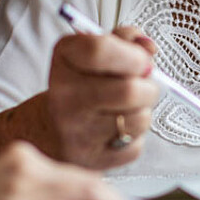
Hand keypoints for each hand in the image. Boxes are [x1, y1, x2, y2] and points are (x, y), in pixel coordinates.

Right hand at [46, 27, 160, 168]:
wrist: (50, 129)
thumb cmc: (83, 84)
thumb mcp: (95, 51)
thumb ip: (126, 40)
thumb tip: (149, 48)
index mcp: (65, 58)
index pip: (100, 50)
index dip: (133, 54)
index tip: (142, 60)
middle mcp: (64, 95)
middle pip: (128, 90)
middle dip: (149, 87)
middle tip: (143, 86)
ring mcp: (75, 131)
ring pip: (138, 119)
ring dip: (144, 112)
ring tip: (129, 108)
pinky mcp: (91, 160)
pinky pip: (135, 146)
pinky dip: (135, 138)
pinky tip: (118, 130)